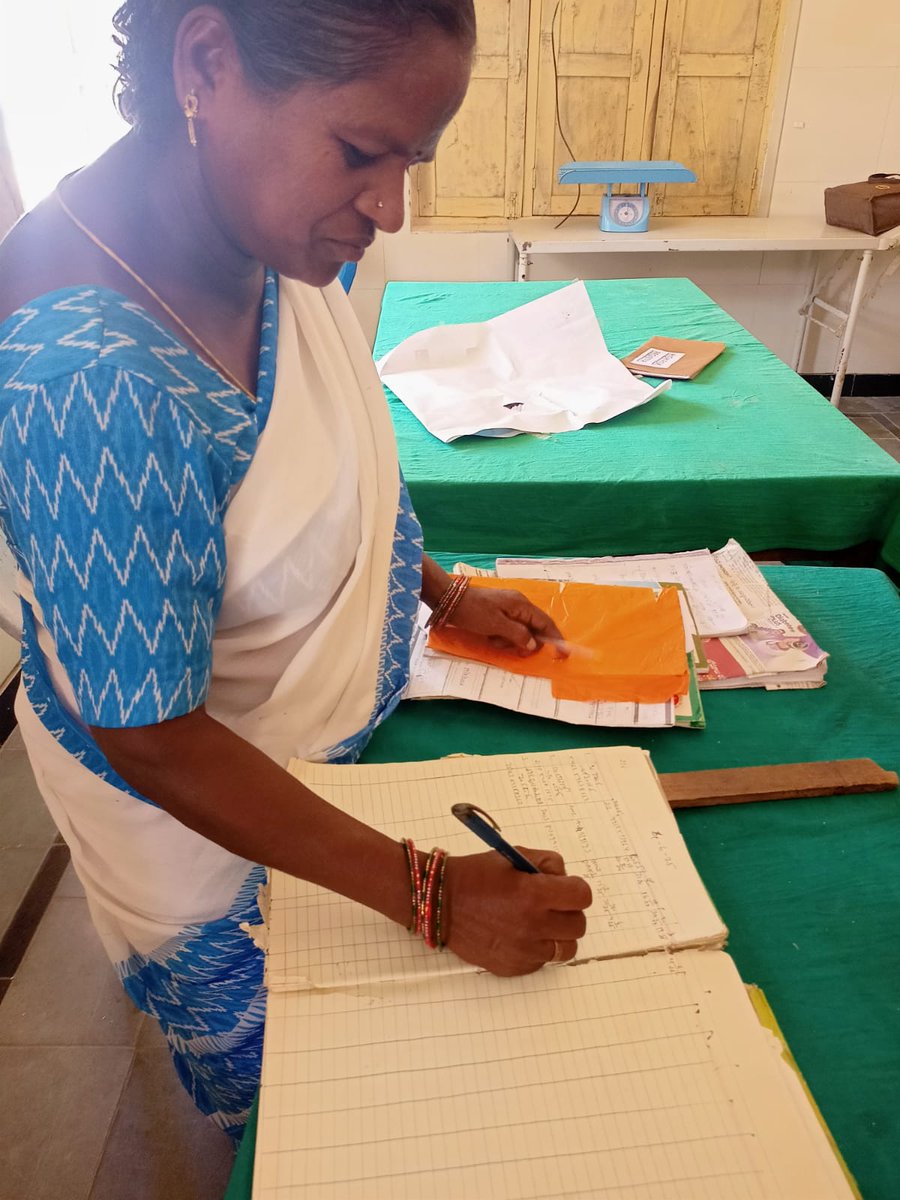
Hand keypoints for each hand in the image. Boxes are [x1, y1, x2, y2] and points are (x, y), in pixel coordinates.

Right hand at [440, 848, 592, 974]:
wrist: (441, 902)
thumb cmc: (475, 876)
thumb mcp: (513, 855)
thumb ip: (546, 863)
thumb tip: (564, 878)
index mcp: (534, 894)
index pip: (582, 896)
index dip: (575, 889)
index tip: (565, 888)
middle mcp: (532, 925)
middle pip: (578, 925)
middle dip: (568, 912)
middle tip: (551, 905)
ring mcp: (523, 950)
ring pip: (565, 949)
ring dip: (557, 935)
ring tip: (539, 924)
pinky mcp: (513, 967)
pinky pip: (542, 962)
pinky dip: (537, 950)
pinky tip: (520, 935)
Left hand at [449, 586, 565, 656]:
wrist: (448, 599)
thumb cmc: (473, 611)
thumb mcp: (496, 625)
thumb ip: (518, 635)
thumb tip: (534, 644)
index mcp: (521, 605)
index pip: (546, 623)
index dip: (556, 639)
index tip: (563, 655)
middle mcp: (518, 605)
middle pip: (533, 628)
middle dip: (525, 642)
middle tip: (510, 648)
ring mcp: (508, 608)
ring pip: (520, 631)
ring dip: (510, 640)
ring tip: (494, 640)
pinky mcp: (498, 613)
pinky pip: (508, 629)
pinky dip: (502, 637)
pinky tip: (490, 637)